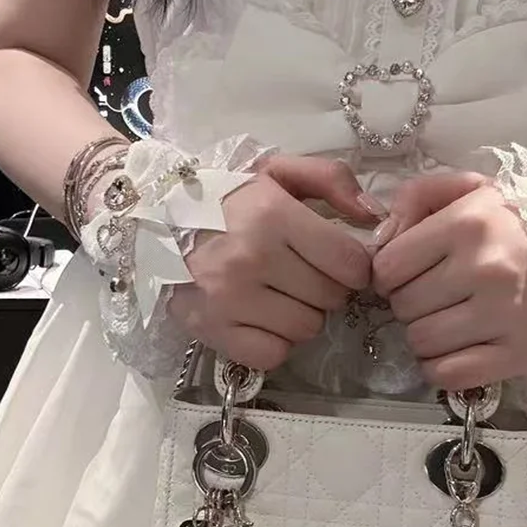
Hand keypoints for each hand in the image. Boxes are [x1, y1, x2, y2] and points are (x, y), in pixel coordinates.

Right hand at [175, 156, 379, 371]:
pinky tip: (261, 318)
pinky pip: (272, 354)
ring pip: (306, 329)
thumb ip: (332, 180)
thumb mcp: (277, 171)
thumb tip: (374, 216)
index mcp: (273, 215)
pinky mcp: (212, 331)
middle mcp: (251, 259)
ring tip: (280, 294)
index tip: (337, 260)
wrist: (153, 222)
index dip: (353, 265)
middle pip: (332, 298)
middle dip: (326, 287)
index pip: (351, 263)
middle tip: (302, 273)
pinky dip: (274, 342)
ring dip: (302, 315)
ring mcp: (229, 299)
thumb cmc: (225, 198)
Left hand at [371, 172, 526, 390]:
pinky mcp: (522, 352)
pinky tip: (460, 346)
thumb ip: (414, 198)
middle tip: (438, 295)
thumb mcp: (463, 193)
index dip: (391, 273)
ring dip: (426, 336)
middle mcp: (490, 267)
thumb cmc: (505, 227)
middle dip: (410, 303)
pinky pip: (447, 374)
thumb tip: (378, 239)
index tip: (413, 272)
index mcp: (470, 222)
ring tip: (451, 318)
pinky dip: (443, 367)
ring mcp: (508, 313)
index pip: (387, 267)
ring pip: (421, 342)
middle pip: (402, 307)